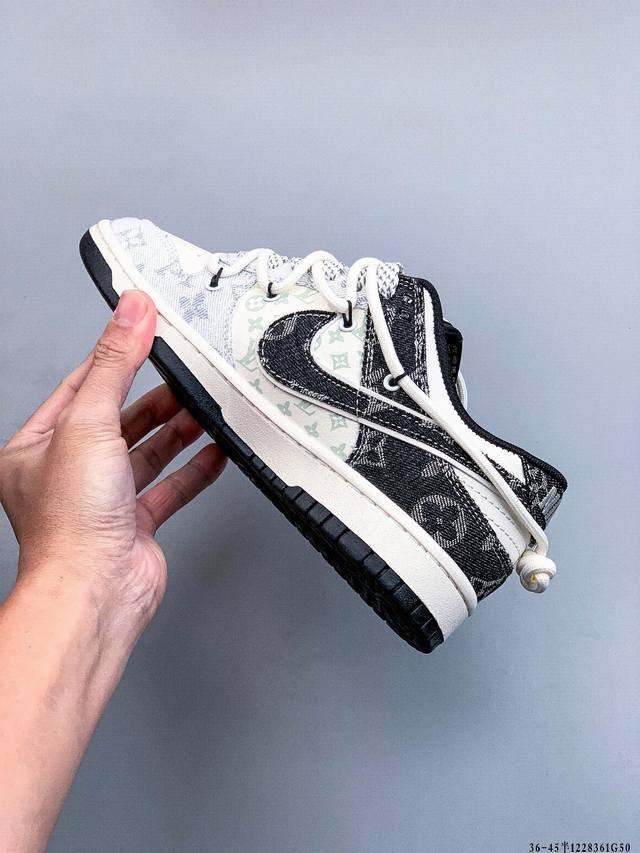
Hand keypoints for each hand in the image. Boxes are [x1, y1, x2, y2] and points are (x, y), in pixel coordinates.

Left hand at [0, 290, 225, 640]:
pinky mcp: (134, 524)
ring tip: (206, 409)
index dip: (114, 358)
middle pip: (117, 420)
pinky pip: (170, 488)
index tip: (145, 330)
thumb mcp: (89, 422)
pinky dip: (195, 469)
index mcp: (36, 448)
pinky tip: (216, 452)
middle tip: (186, 375)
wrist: (95, 591)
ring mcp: (102, 501)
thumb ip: (115, 365)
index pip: (79, 387)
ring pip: (146, 454)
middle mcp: (66, 474)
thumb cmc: (71, 523)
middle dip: (155, 399)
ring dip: (178, 432)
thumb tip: (132, 312)